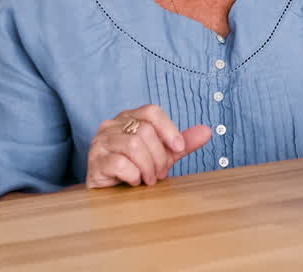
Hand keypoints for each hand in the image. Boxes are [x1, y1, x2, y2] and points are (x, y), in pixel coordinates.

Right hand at [86, 104, 211, 188]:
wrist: (110, 191)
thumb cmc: (136, 167)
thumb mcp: (163, 154)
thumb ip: (182, 143)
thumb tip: (208, 131)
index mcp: (129, 117)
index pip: (152, 111)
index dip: (169, 129)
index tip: (179, 148)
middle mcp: (111, 125)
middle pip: (145, 131)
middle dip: (159, 156)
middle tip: (160, 173)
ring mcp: (100, 142)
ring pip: (133, 146)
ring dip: (148, 167)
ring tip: (149, 179)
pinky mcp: (94, 161)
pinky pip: (119, 163)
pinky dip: (133, 175)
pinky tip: (133, 181)